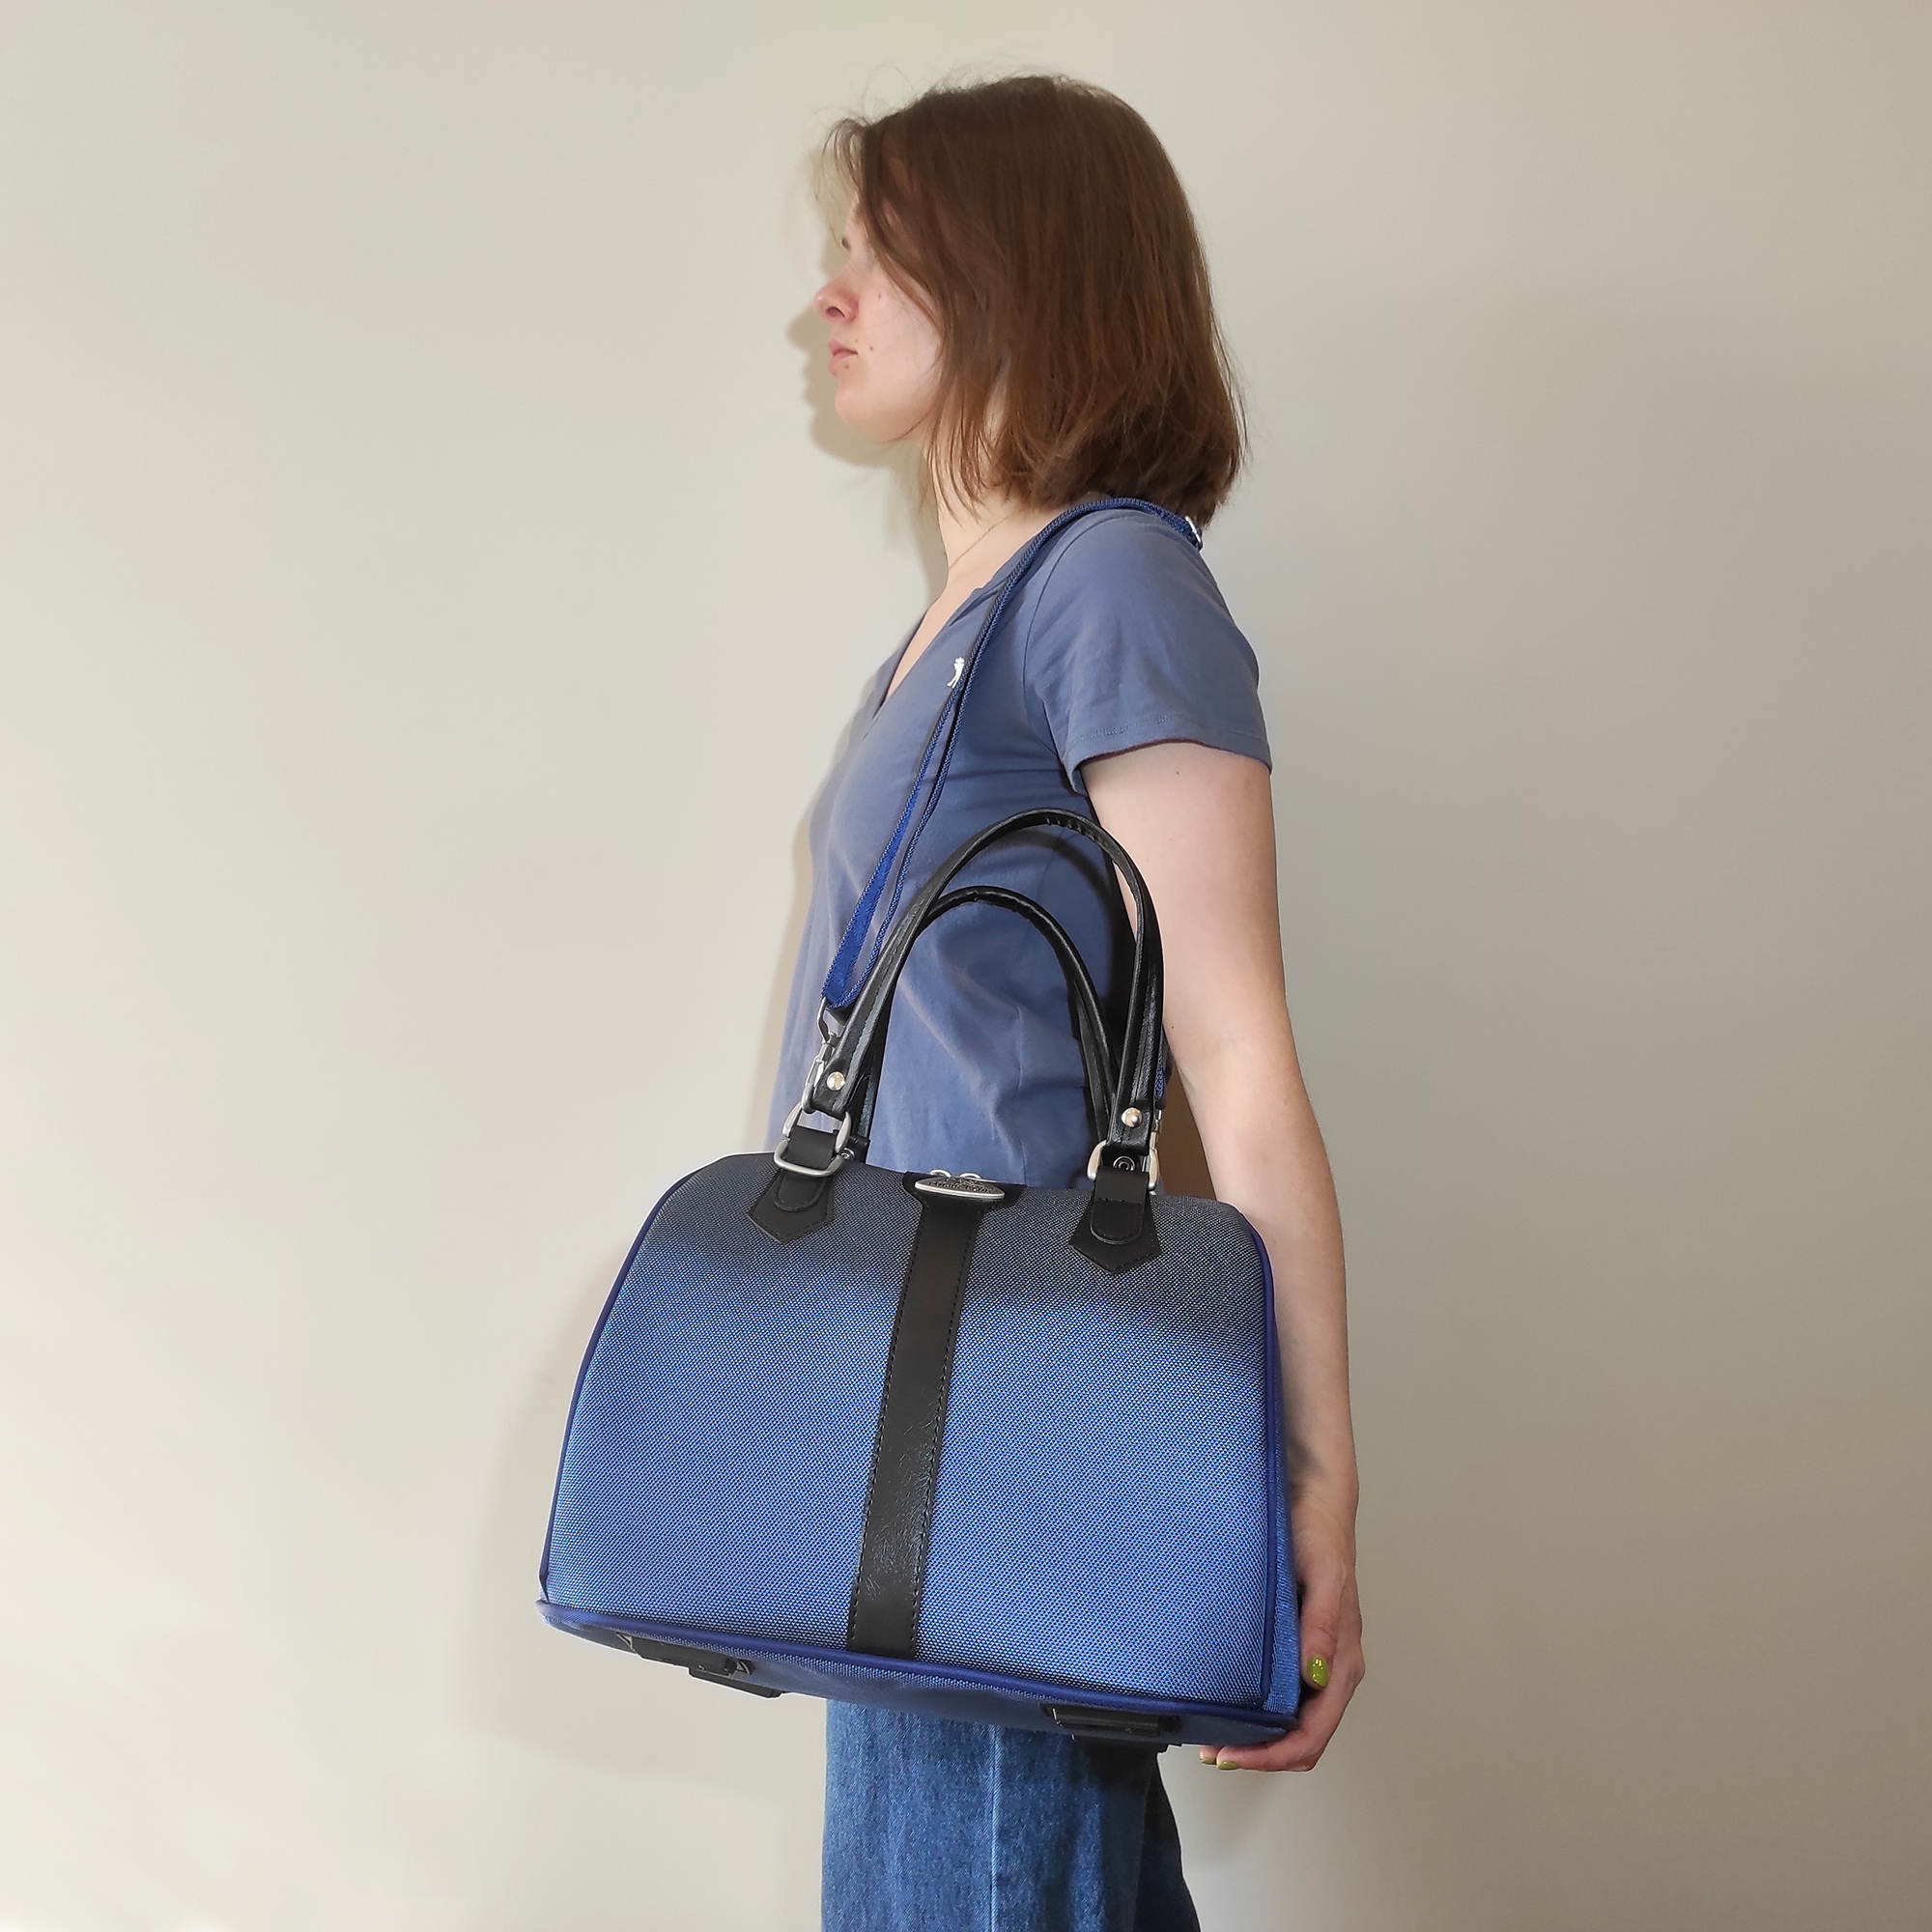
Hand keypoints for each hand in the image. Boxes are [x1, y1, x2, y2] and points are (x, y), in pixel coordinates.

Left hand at [1198, 1485, 1363, 1771]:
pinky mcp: (1297, 1649)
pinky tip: (1227, 1704)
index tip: (1230, 1756)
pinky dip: (1258, 1714)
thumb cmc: (1319, 1537)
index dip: (1273, 1755)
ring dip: (1258, 1740)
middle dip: (1261, 1755)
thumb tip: (1315, 1678)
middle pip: (1302, 1740)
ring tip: (1213, 1737)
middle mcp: (1331, 1671)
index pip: (1313, 1735)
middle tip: (1212, 1752)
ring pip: (1292, 1724)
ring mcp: (1315, 1663)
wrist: (1312, 1502)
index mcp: (1343, 1665)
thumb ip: (1320, 1627)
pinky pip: (1282, 1698)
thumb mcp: (1323, 1578)